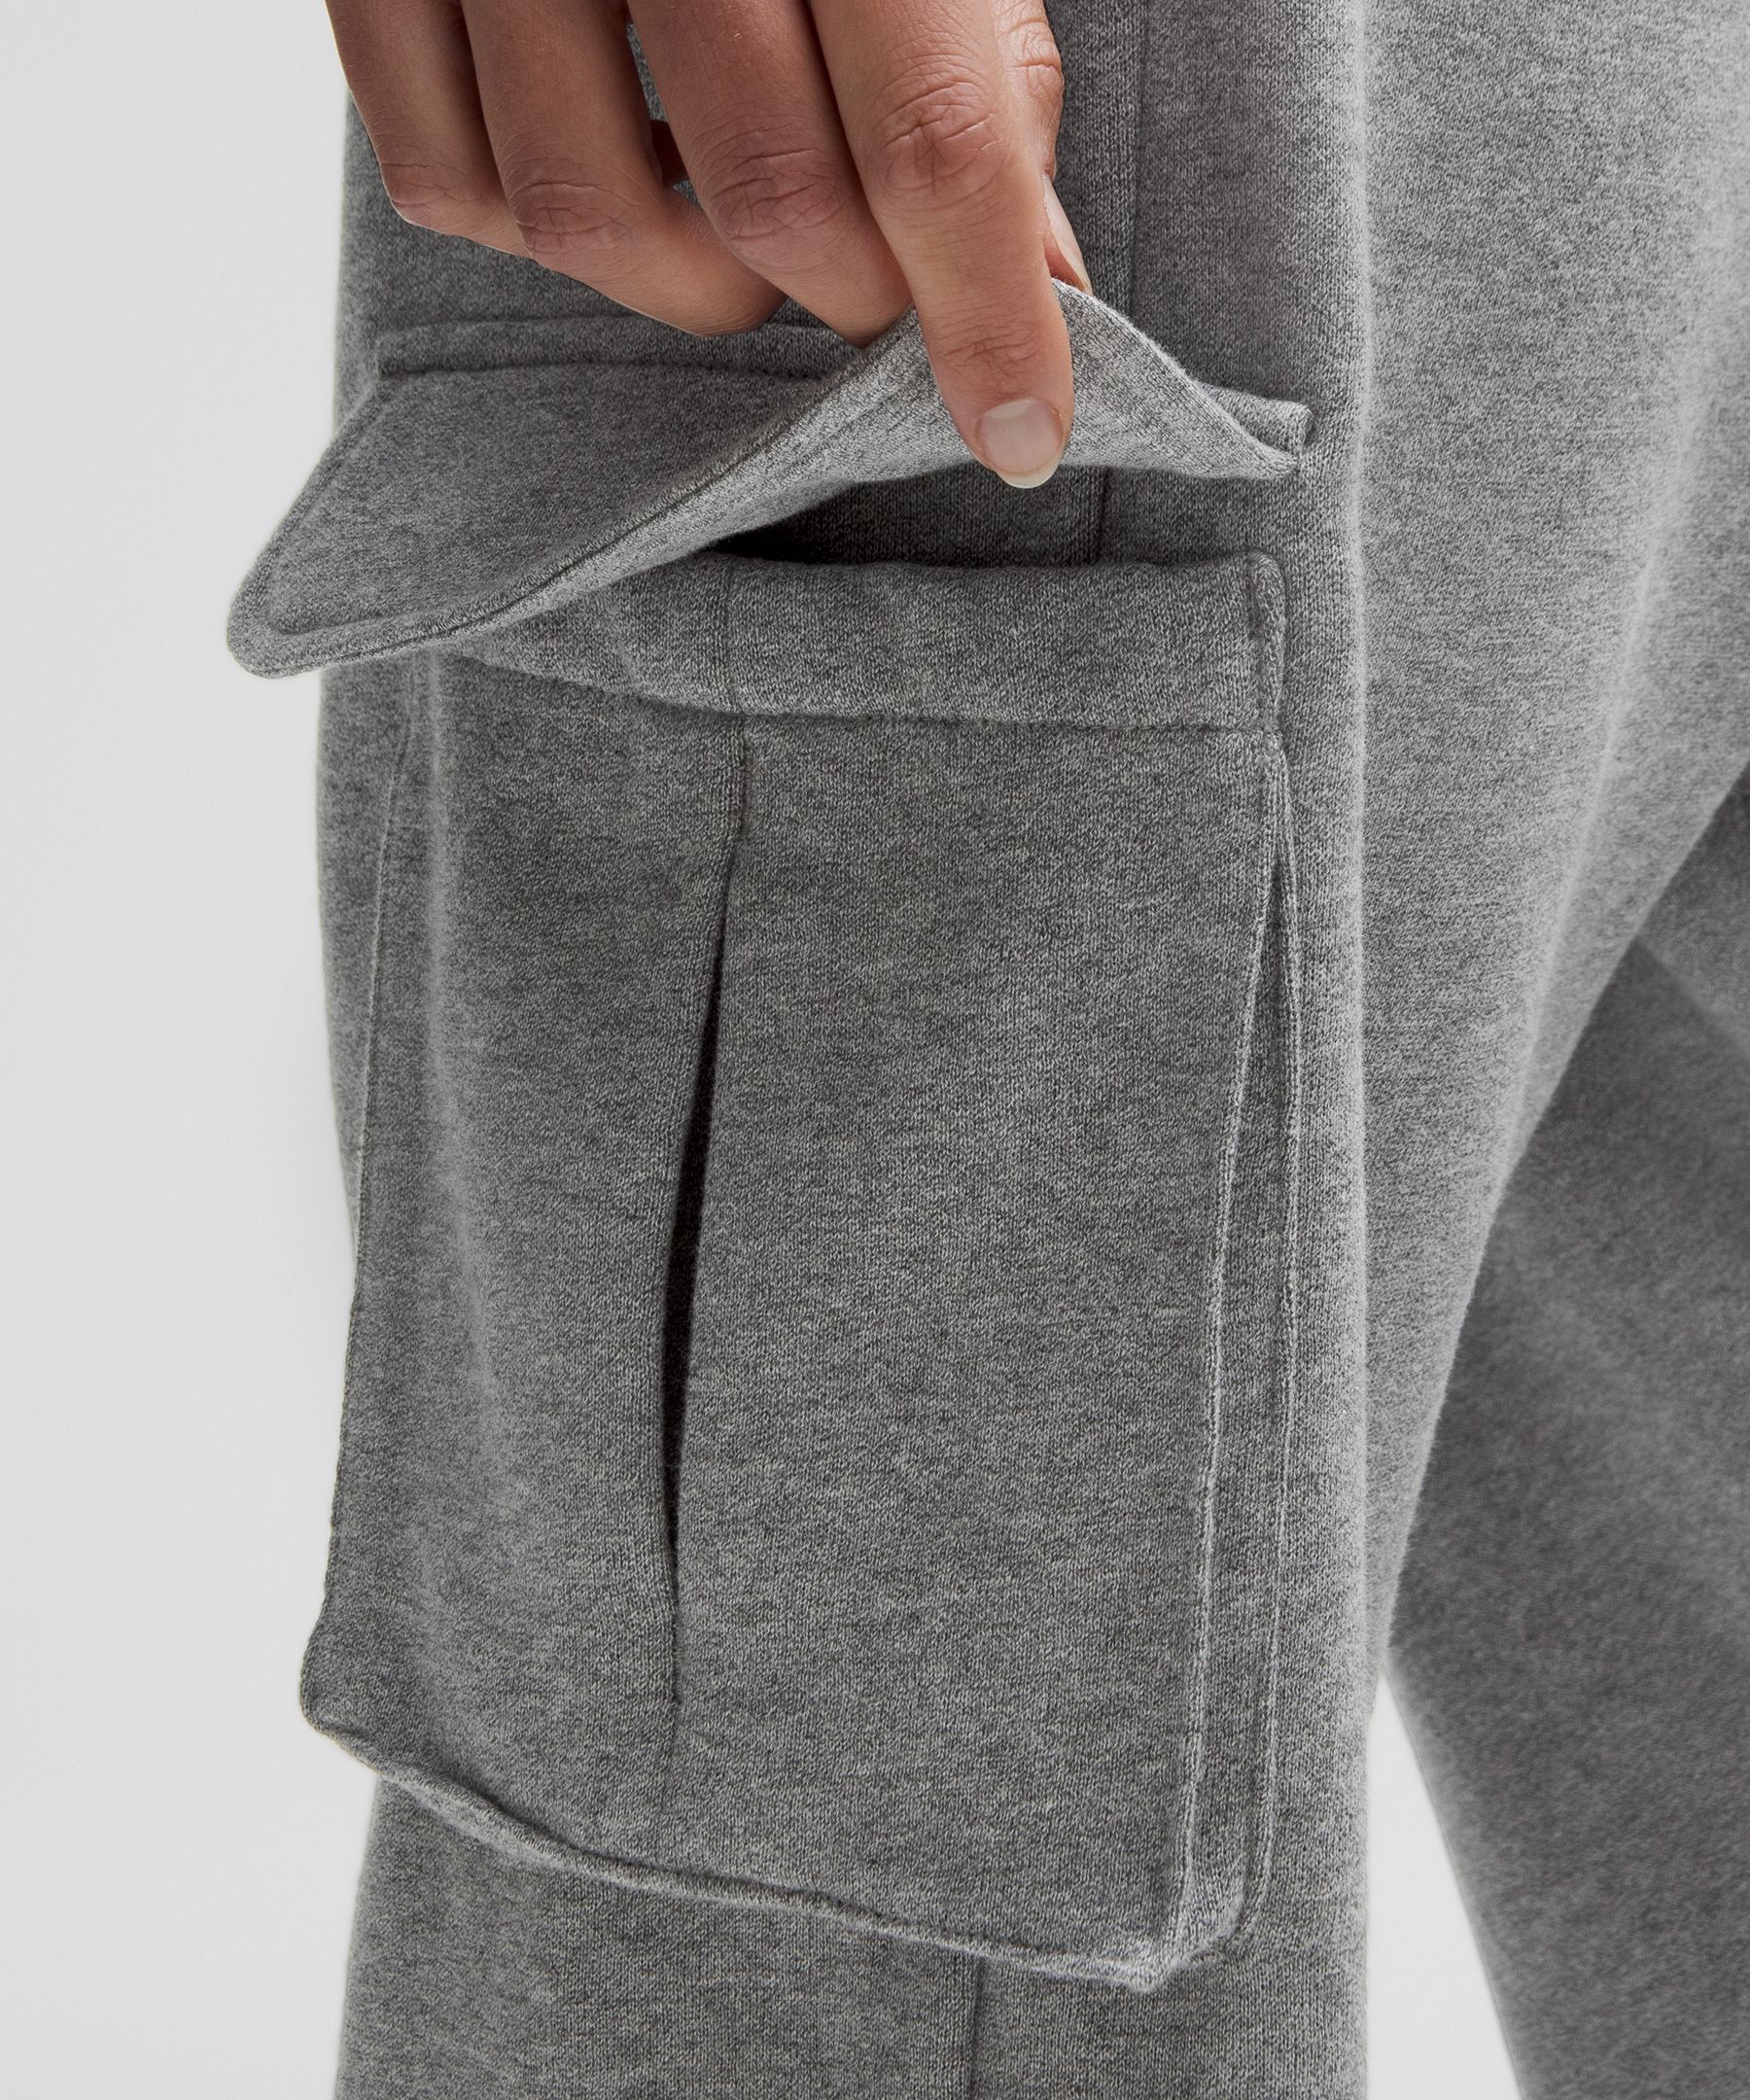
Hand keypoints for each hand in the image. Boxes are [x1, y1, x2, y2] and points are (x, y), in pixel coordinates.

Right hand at [326, 0, 1091, 485]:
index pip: (927, 135)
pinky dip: (544, 224)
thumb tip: (1036, 273)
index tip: (1020, 429)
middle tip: (877, 283)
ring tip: (737, 213)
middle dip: (851, 295)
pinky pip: (449, 187)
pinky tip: (614, 152)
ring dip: (696, 280)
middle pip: (767, 198)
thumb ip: (979, 70)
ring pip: (590, 222)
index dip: (983, 308)